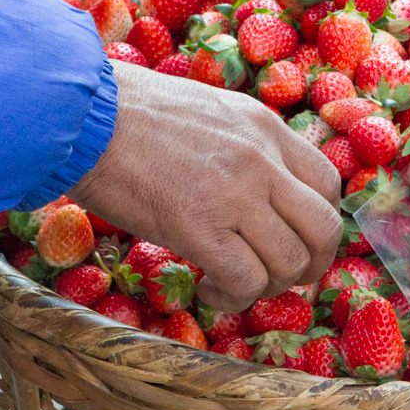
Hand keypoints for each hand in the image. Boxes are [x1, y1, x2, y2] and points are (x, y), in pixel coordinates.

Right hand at [68, 61, 342, 312]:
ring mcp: (234, 194)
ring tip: (234, 285)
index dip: (320, 223)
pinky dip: (233, 298)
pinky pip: (246, 281)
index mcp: (265, 127)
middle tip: (281, 277)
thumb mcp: (208, 111)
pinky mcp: (198, 227)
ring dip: (269, 287)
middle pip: (324, 229)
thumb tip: (256, 187)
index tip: (295, 239)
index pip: (328, 183)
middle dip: (312, 265)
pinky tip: (209, 289)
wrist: (81, 114)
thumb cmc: (129, 112)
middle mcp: (261, 160)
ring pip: (290, 262)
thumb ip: (243, 145)